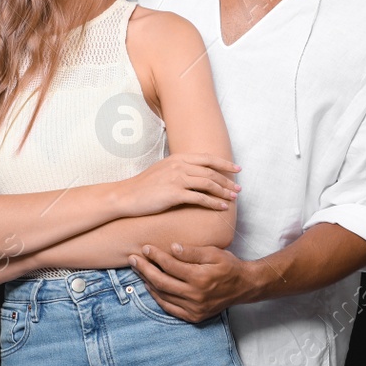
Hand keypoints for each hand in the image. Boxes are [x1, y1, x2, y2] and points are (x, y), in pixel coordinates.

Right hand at [120, 153, 240, 216]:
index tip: (237, 169)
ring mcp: (177, 179)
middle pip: (211, 172)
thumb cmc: (144, 186)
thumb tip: (195, 171)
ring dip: (224, 191)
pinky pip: (200, 198)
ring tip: (234, 198)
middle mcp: (179, 166)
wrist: (126, 196)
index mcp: (178, 158)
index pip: (207, 158)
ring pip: (208, 184)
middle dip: (228, 180)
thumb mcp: (163, 169)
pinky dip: (214, 203)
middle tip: (238, 188)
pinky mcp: (174, 194)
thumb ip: (179, 168)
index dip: (224, 164)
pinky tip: (222, 208)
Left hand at [130, 243, 255, 321]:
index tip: (145, 248)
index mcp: (200, 278)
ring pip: (163, 295)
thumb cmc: (229, 266)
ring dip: (148, 282)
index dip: (156, 256)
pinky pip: (169, 307)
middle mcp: (195, 295)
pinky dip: (157, 297)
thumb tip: (172, 248)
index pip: (170, 265)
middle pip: (162, 281)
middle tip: (133, 259)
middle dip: (144, 269)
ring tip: (138, 270)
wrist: (243, 287)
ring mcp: (194, 308)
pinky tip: (150, 287)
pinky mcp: (193, 316)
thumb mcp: (214, 253)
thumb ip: (192, 252)